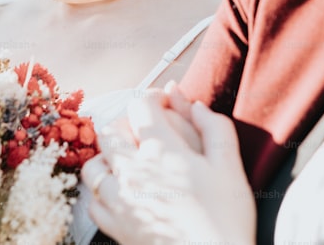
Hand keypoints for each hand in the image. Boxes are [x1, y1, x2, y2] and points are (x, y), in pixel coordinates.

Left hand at [82, 93, 254, 244]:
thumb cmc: (227, 216)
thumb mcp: (230, 165)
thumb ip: (214, 127)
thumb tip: (195, 104)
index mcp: (162, 151)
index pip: (140, 105)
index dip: (153, 97)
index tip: (165, 103)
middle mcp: (133, 172)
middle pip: (110, 130)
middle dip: (128, 123)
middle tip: (148, 132)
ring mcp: (119, 201)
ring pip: (93, 165)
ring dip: (109, 157)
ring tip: (130, 162)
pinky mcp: (115, 227)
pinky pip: (93, 201)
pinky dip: (103, 192)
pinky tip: (122, 193)